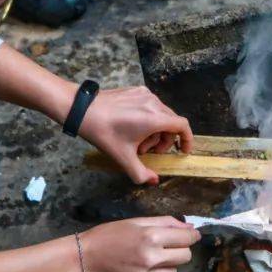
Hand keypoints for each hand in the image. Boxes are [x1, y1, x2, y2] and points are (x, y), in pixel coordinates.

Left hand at [76, 86, 192, 184]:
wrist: (83, 110)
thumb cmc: (104, 133)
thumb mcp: (123, 158)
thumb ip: (141, 173)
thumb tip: (153, 181)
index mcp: (155, 118)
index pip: (183, 126)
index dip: (187, 139)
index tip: (183, 150)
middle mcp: (154, 103)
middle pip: (172, 122)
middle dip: (165, 140)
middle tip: (149, 152)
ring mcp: (145, 94)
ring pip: (160, 114)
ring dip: (155, 130)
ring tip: (137, 141)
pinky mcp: (136, 90)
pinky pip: (150, 106)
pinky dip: (147, 119)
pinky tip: (131, 127)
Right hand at [78, 216, 199, 271]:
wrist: (82, 259)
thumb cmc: (108, 236)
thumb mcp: (135, 222)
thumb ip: (164, 223)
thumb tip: (189, 227)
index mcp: (150, 237)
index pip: (187, 239)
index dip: (191, 236)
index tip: (191, 236)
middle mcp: (150, 259)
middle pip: (185, 257)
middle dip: (180, 250)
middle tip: (167, 247)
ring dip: (167, 265)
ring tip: (148, 259)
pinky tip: (138, 271)